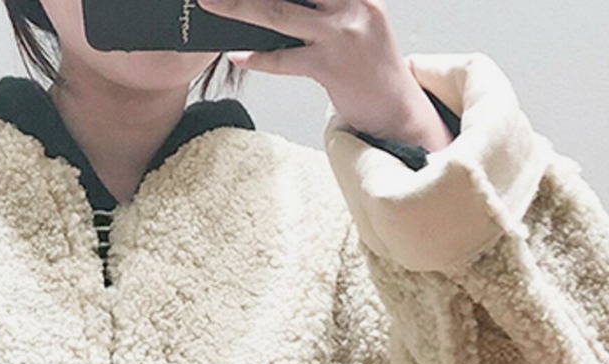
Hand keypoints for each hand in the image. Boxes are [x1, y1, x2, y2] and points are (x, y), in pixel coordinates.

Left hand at [194, 0, 453, 149]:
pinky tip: (238, 55)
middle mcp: (352, 4)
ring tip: (213, 4)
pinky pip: (285, 60)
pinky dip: (258, 59)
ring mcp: (342, 35)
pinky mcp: (331, 67)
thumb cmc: (368, 64)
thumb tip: (272, 6)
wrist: (395, 107)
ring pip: (280, 15)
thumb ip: (322, 7)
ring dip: (241, 8)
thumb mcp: (353, 21)